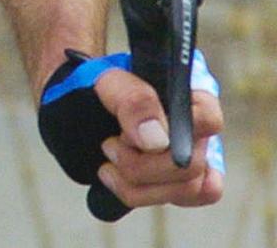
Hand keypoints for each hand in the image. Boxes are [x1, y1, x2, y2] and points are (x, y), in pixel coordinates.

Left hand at [39, 49, 224, 217]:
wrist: (71, 97)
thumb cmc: (92, 83)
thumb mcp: (106, 80)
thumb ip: (133, 100)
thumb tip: (158, 140)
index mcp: (188, 94)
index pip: (208, 120)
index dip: (173, 133)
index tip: (127, 134)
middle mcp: (196, 127)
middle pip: (192, 166)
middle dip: (142, 165)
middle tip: (108, 145)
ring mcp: (188, 155)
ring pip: (187, 189)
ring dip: (139, 184)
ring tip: (106, 165)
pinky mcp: (172, 176)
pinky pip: (180, 199)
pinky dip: (144, 195)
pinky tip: (118, 180)